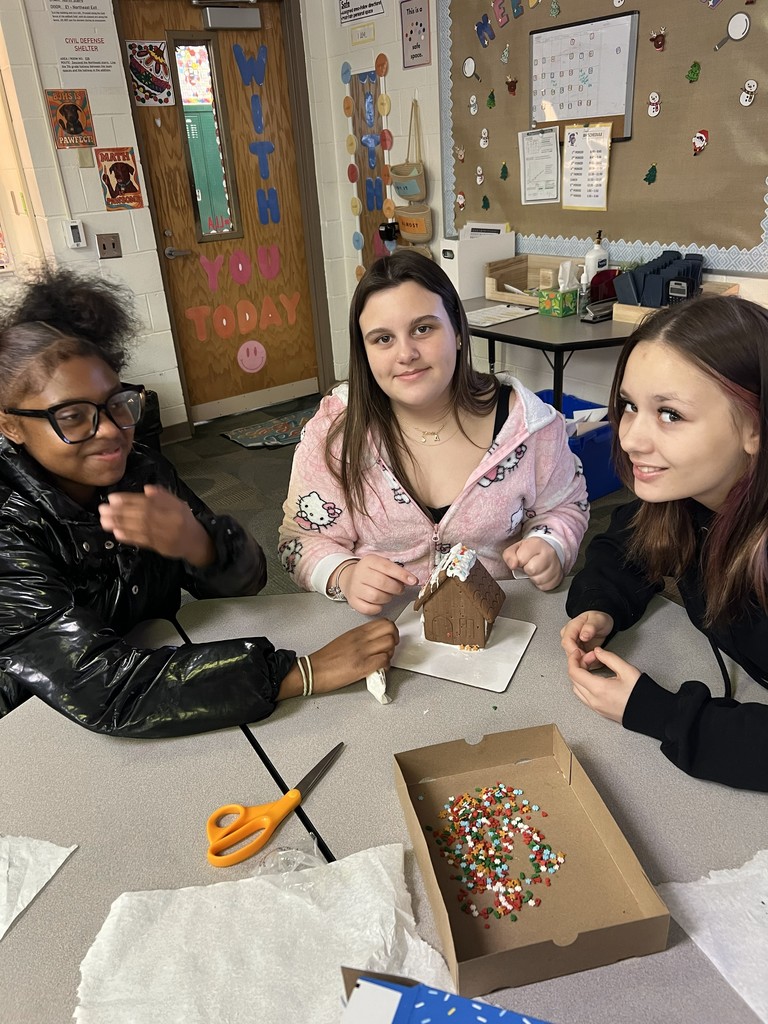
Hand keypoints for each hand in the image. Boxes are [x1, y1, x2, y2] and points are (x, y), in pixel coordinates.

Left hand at [99, 485, 214, 565]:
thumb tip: (147, 488)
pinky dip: (129, 537)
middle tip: (103, 509)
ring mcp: (164, 535)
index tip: (113, 498)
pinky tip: (117, 533)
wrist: (196, 541)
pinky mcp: (159, 547)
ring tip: (105, 520)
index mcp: (173, 508)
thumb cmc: (184, 520)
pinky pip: (143, 541)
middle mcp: (168, 521)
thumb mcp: (178, 503)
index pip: (148, 503)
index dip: (129, 500)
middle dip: (120, 512)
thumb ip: (163, 496)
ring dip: (121, 524)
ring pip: (140, 529)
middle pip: (142, 516)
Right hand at [278, 619, 399, 698]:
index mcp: (357, 631)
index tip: (390, 637)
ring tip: (383, 659)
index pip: (383, 622)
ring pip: (390, 644)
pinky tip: (379, 668)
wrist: (313, 670)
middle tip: (390, 648)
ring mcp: (362, 652)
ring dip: (391, 653)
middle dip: (395, 640)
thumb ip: (361, 638)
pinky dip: (386, 666)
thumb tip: (375, 641)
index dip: (391, 630)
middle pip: (390, 630)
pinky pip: (384, 661)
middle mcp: (361, 639)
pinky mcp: (362, 666)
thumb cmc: (327, 658)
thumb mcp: (345, 640)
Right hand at [342, 555, 417, 615]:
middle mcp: (360, 573)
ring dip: (387, 598)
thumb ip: (396, 571)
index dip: (402, 575)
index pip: (387, 567)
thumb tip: (412, 580)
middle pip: (382, 583)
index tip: (413, 581)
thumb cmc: (371, 573)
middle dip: (396, 588)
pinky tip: (379, 603)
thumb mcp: (382, 565)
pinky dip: (377, 608)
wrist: (350, 578)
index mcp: (369, 561)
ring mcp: (354, 587)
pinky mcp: (352, 600)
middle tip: (400, 589)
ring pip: (375, 597)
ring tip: (388, 595)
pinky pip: (368, 608)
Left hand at [503, 537, 562, 590]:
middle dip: (526, 569)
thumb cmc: (529, 551)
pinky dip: (540, 583)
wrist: (546, 553)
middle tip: (528, 565)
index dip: (518, 562)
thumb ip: (509, 555)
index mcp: (537, 543)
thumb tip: (512, 565)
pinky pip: (544, 586)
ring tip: (534, 570)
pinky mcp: (558, 577)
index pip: (521, 559)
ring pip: (538, 580)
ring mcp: (556, 565)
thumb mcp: (516, 548)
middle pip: (531, 570)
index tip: (521, 560)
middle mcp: (549, 553)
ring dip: (533, 577)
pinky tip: (540, 575)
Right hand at [560, 610, 613, 663]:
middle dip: (581, 658)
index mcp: (571, 628)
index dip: (574, 650)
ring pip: (574, 658)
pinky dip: (588, 663)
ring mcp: (573, 645)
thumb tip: (583, 636)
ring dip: (585, 662)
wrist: (602, 623)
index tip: (585, 654)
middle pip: (569, 652)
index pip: (566, 642)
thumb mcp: (597, 620)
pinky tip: (595, 660)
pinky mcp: (578, 652)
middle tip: (594, 657)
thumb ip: (590, 627)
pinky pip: (580, 661)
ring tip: (596, 658)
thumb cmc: (598, 620)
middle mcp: (569, 637)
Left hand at [567, 646, 639, 722]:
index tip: (578, 652)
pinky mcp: (599, 711)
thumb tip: (597, 651)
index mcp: (599, 689)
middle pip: (573, 680)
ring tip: (591, 667)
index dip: (573, 659)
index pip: (574, 672)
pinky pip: (583, 697)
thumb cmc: (641, 693)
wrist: (651, 714)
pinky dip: (583, 685)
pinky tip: (593, 678)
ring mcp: (595, 707)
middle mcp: (594, 700)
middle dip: (578, 665)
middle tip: (591, 657)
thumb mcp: (627, 670)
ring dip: (579, 676)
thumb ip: (609, 658)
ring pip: (577, 689)